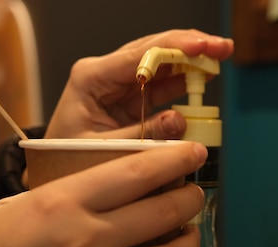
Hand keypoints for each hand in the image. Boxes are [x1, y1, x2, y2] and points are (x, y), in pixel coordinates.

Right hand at [0, 142, 207, 246]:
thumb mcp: (39, 196)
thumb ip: (90, 188)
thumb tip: (144, 180)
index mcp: (68, 200)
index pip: (140, 170)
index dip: (178, 159)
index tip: (195, 153)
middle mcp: (87, 239)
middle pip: (164, 211)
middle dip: (190, 200)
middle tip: (193, 196)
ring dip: (189, 243)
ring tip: (188, 236)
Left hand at [45, 29, 233, 139]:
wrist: (56, 169)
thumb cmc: (67, 157)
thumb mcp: (101, 149)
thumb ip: (142, 135)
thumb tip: (180, 121)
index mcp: (93, 77)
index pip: (141, 54)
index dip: (175, 48)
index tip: (202, 48)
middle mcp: (108, 72)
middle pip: (156, 49)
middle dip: (191, 45)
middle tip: (221, 47)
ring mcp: (122, 82)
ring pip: (164, 61)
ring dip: (193, 58)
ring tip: (220, 55)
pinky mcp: (134, 95)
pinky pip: (165, 82)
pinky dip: (186, 78)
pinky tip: (206, 74)